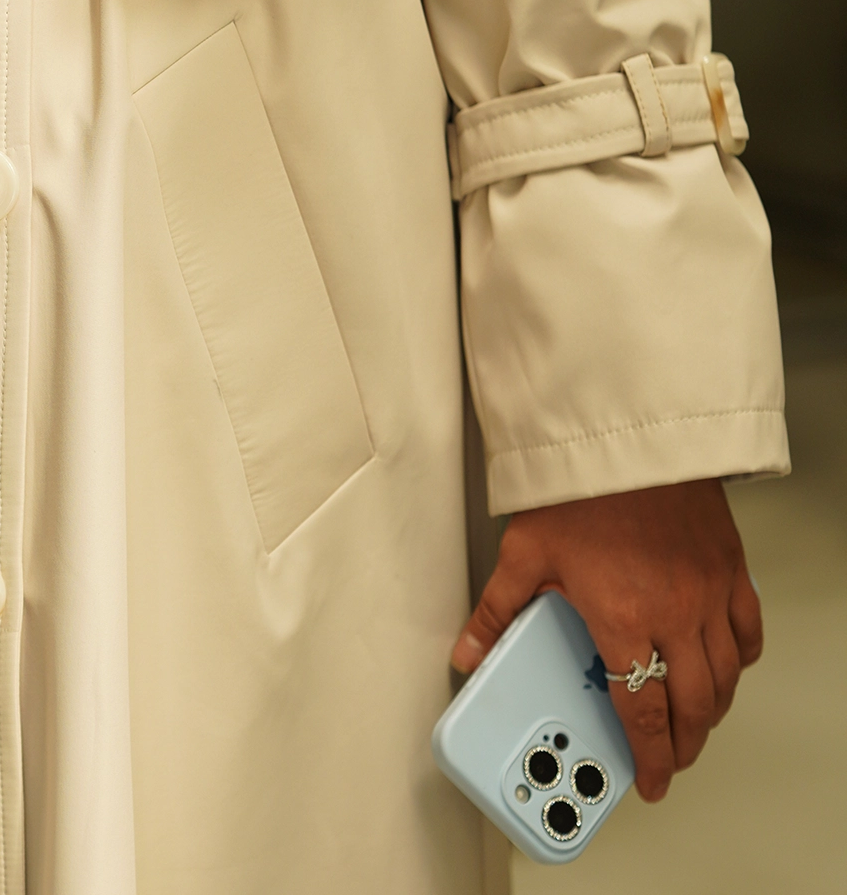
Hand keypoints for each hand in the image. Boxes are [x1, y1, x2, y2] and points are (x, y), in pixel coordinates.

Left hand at [451, 479, 761, 801]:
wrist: (628, 437)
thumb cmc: (579, 486)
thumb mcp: (524, 549)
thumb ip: (498, 609)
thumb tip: (469, 650)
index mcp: (621, 618)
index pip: (643, 712)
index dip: (650, 757)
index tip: (649, 780)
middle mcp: (673, 615)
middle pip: (693, 705)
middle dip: (684, 745)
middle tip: (671, 760)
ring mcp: (708, 594)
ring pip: (725, 676)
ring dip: (712, 710)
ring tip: (694, 724)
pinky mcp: (729, 570)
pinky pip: (748, 631)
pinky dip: (740, 659)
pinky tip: (725, 666)